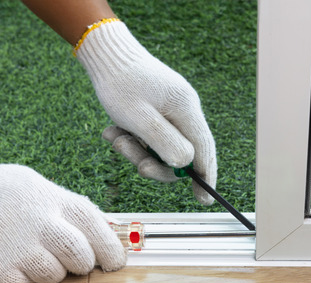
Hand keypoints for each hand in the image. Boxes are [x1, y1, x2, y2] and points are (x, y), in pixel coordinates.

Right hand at [0, 152, 126, 282]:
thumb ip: (72, 210)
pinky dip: (20, 279)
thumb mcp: (41, 187)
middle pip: (82, 260)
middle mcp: (43, 223)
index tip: (114, 263)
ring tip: (30, 253)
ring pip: (54, 277)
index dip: (112, 251)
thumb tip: (110, 230)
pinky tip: (8, 260)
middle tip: (69, 260)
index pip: (100, 231)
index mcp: (58, 201)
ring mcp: (20, 247)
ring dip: (48, 273)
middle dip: (80, 265)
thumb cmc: (0, 191)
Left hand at [75, 19, 216, 205]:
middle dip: (155, 163)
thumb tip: (186, 164)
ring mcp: (169, 110)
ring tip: (114, 137)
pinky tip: (112, 131)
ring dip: (136, 150)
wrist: (104, 54)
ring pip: (160, 147)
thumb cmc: (119, 84)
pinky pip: (148, 136)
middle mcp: (183, 110)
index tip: (204, 200)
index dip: (205, 176)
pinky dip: (130, 139)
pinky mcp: (155, 110)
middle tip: (136, 166)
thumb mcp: (139, 118)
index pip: (204, 149)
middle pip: (180, 153)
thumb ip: (165, 143)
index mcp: (186, 109)